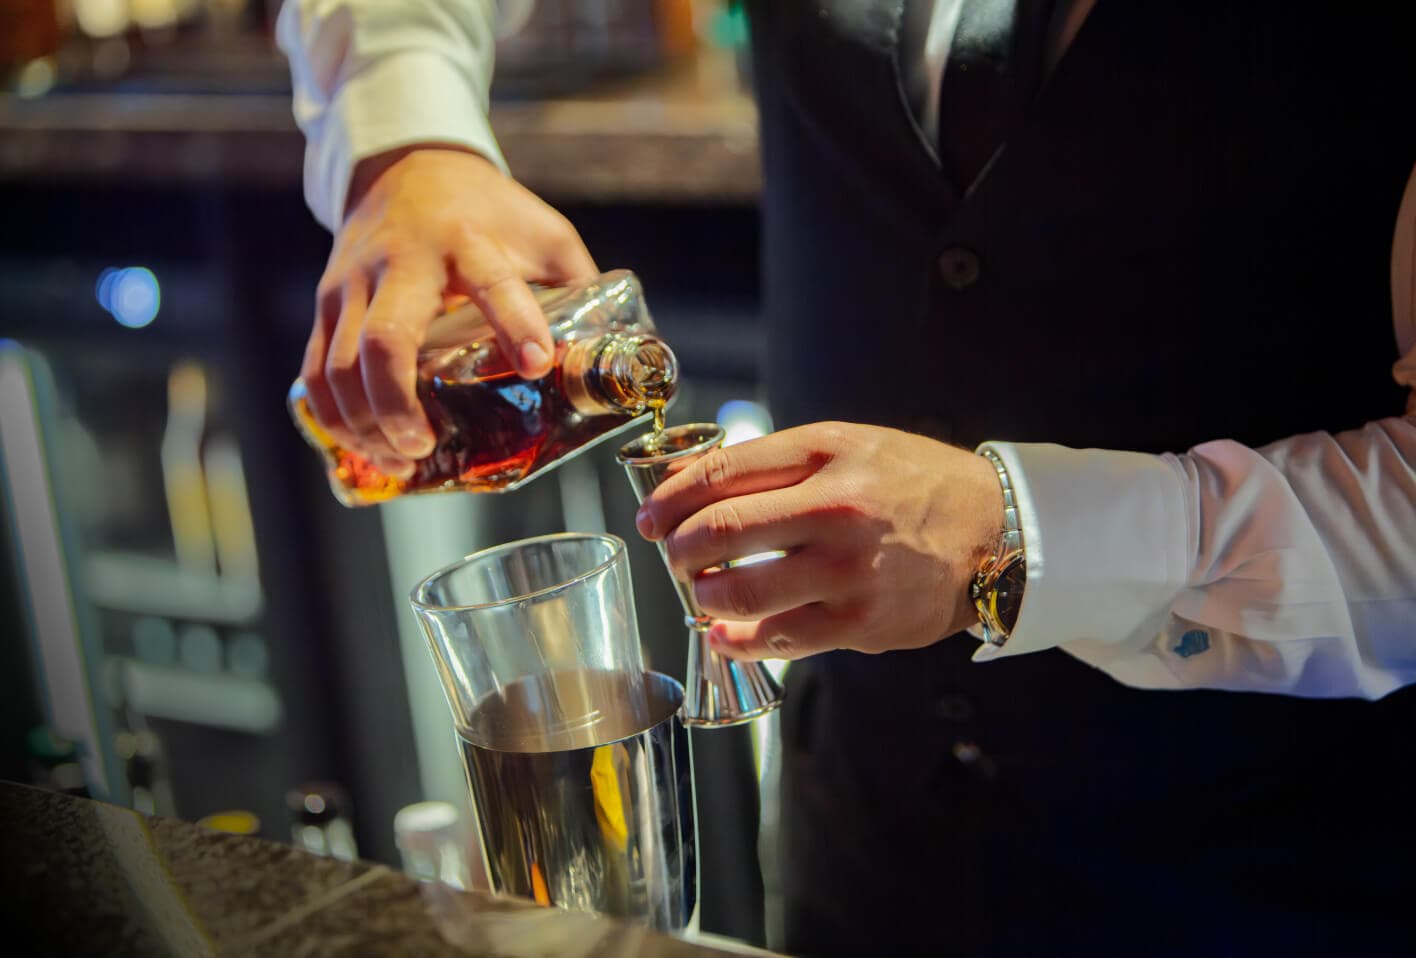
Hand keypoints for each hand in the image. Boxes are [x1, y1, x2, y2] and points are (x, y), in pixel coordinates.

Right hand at [301, 146, 596, 475]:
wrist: (404, 166)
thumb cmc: (485, 211)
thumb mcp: (544, 232)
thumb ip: (579, 286)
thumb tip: (614, 360)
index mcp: (466, 240)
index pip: (490, 282)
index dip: (515, 323)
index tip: (539, 363)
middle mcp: (401, 261)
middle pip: (385, 341)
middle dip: (398, 404)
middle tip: (423, 448)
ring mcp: (353, 283)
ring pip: (338, 365)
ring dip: (364, 424)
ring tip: (400, 462)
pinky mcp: (327, 304)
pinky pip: (315, 369)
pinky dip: (335, 417)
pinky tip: (364, 447)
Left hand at [634, 422, 1004, 660]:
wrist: (993, 532)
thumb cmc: (909, 484)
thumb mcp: (844, 447)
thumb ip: (767, 462)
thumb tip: (684, 479)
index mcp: (826, 453)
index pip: (720, 472)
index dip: (668, 499)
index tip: (650, 517)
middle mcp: (836, 508)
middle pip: (718, 532)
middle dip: (675, 549)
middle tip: (672, 556)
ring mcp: (848, 570)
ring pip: (736, 592)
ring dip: (701, 597)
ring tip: (703, 593)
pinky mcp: (859, 624)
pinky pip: (775, 639)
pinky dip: (735, 638)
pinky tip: (725, 631)